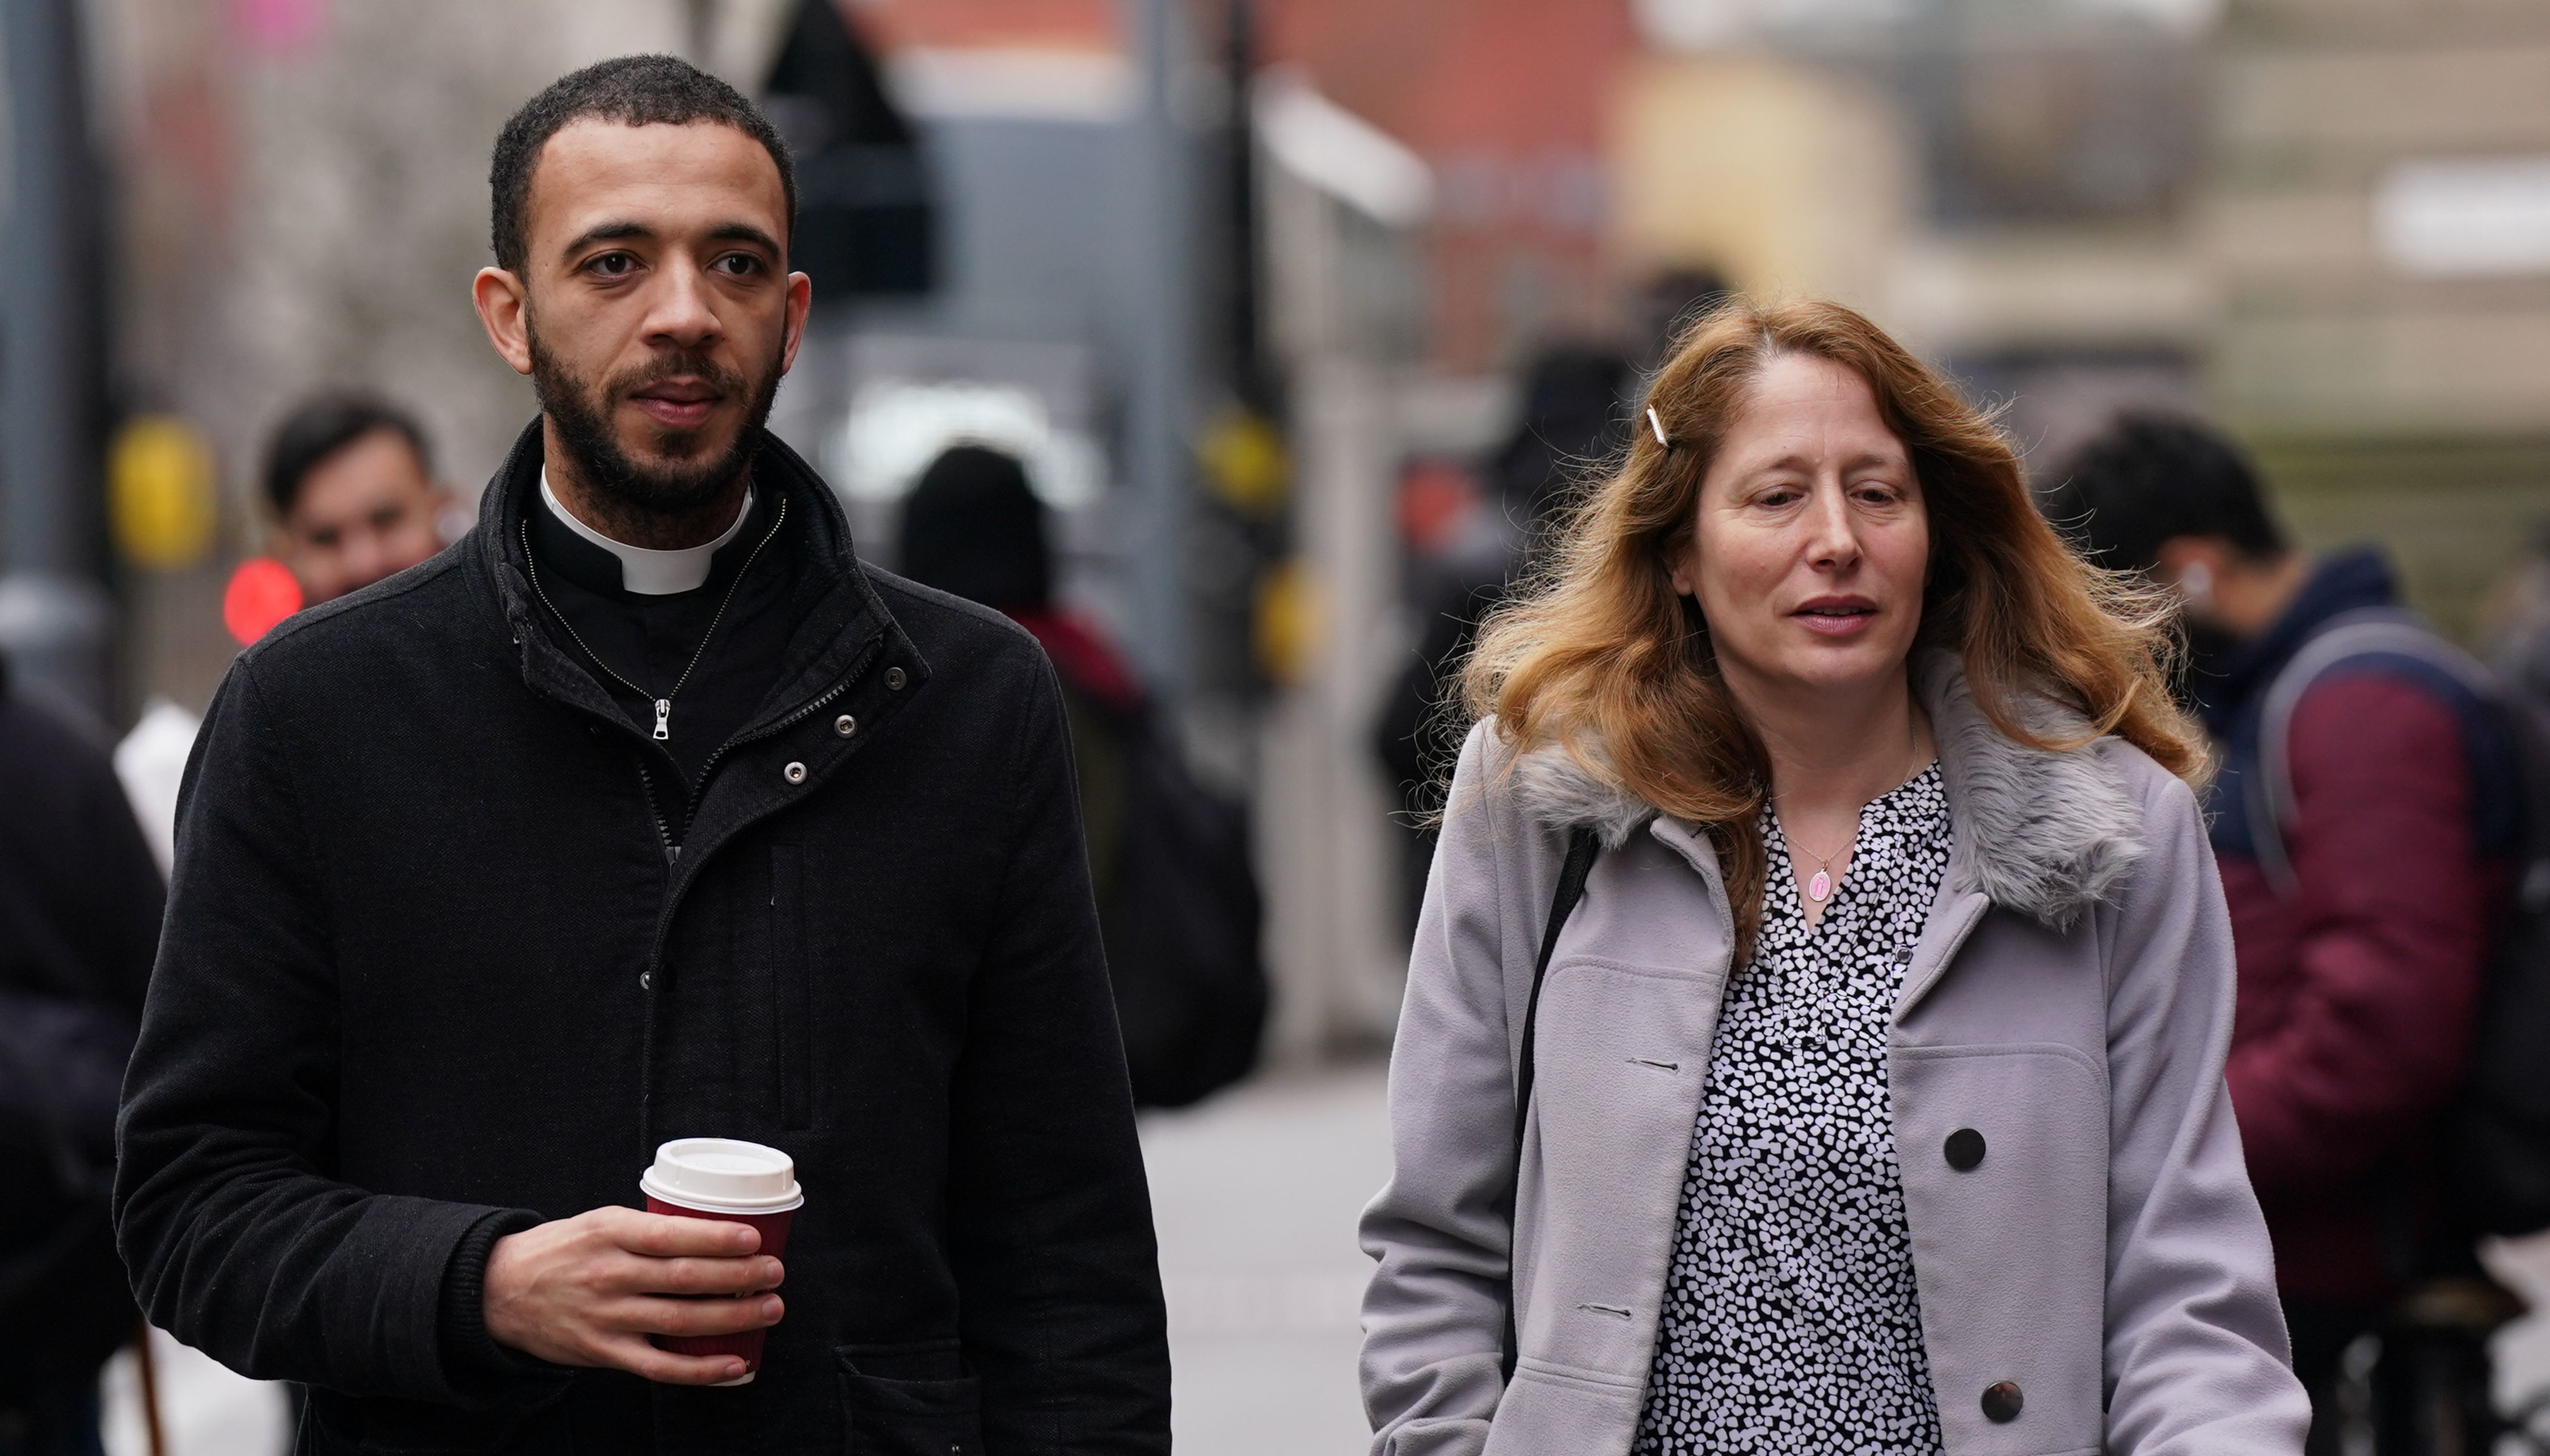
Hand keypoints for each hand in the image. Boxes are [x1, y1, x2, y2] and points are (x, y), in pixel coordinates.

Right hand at [482, 1206, 785, 1384]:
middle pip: (684, 1277)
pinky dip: (700, 1368)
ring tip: (769, 1308)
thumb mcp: (599, 1222)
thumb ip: (646, 1229)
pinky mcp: (602, 1352)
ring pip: (680, 1319)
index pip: (671, 1235)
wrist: (499, 1290)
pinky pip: (658, 1366)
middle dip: (738, 1276)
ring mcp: (606, 1317)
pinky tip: (734, 1363)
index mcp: (609, 1233)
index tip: (754, 1238)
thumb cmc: (562, 1250)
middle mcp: (608, 1275)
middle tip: (775, 1273)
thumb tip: (709, 1229)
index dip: (716, 1238)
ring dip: (732, 1317)